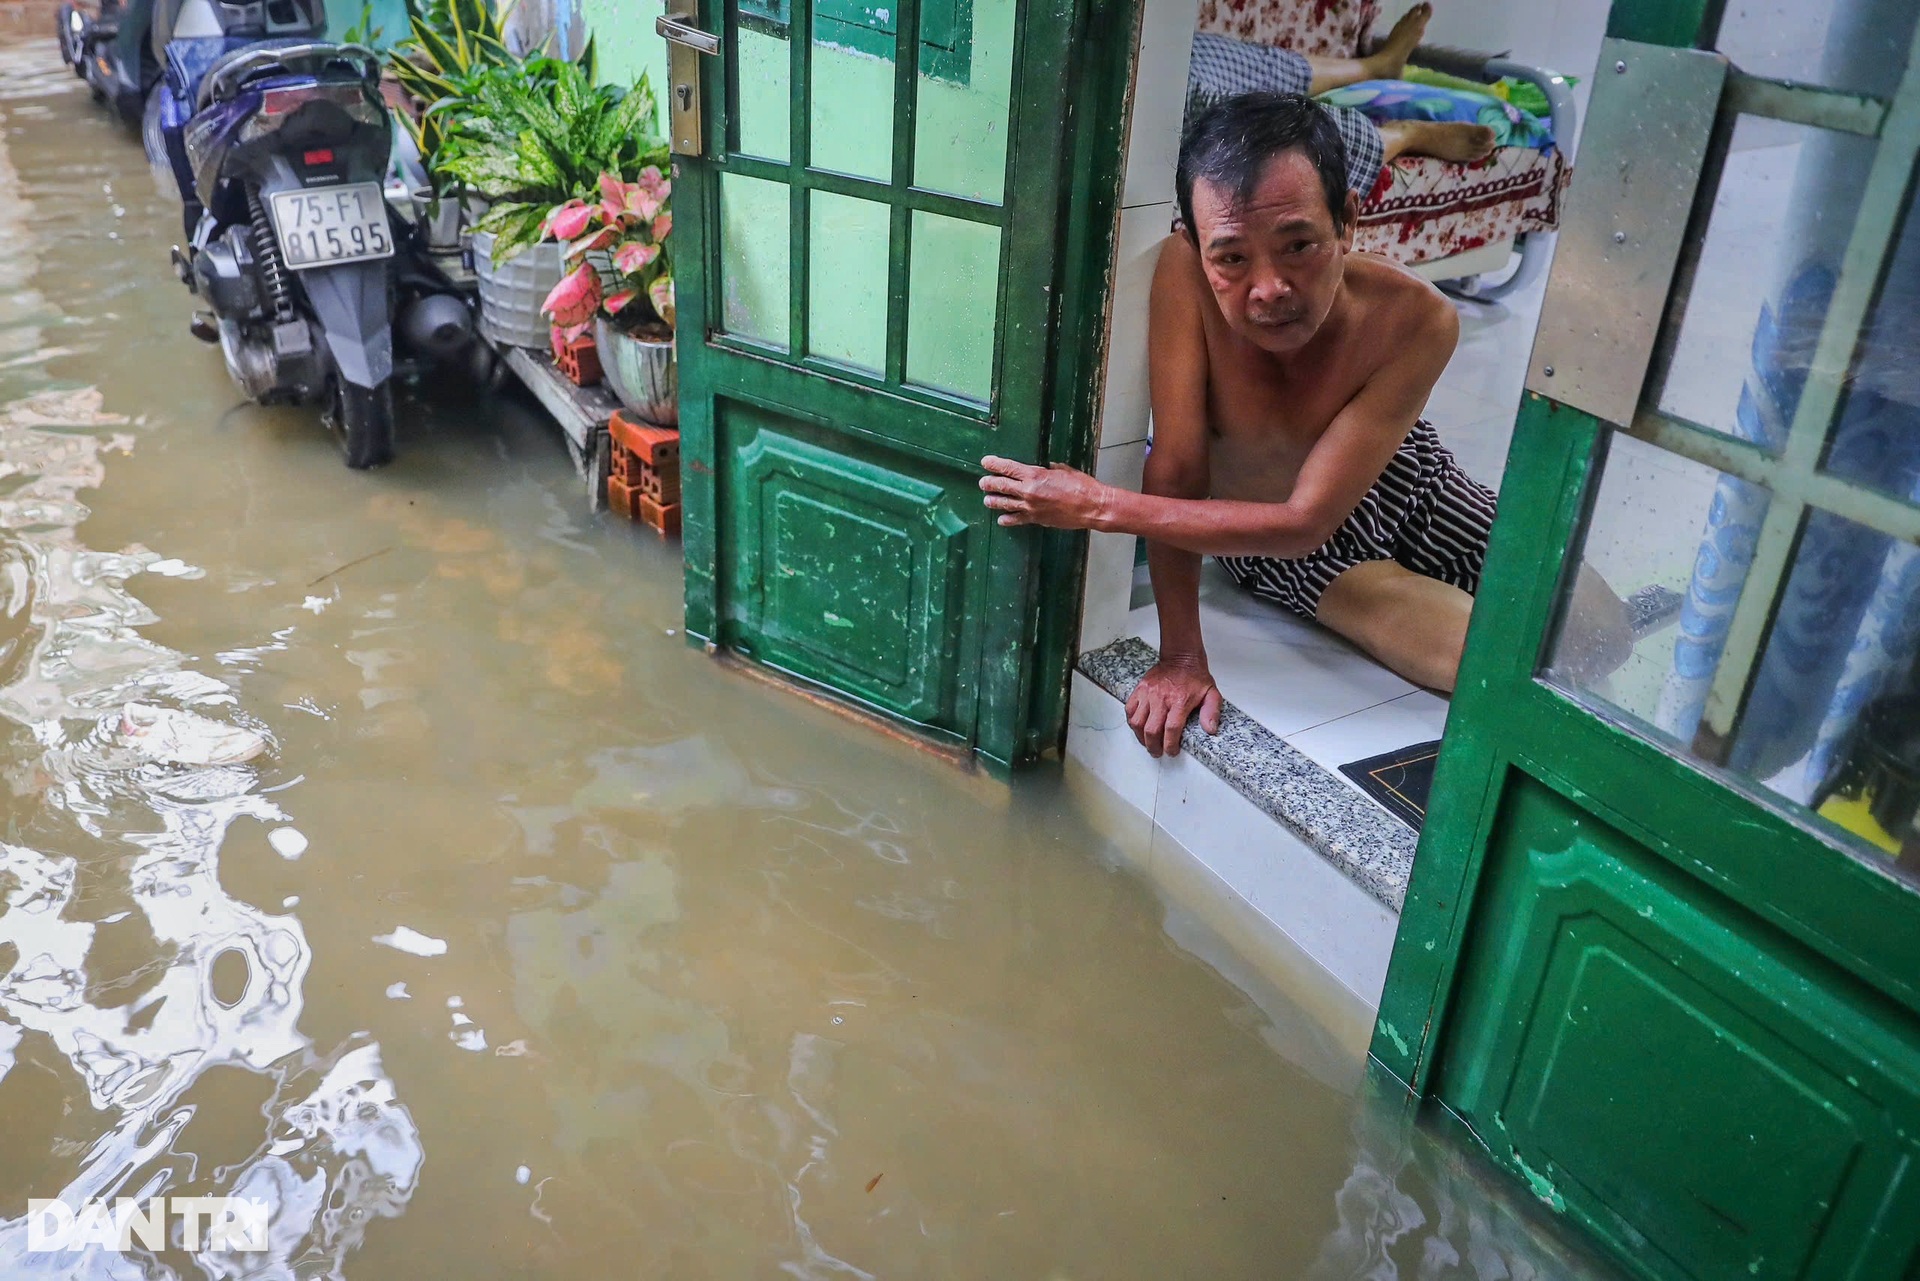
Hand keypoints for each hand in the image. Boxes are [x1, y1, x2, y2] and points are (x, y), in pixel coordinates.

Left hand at [979, 456, 1111, 529]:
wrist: (1091, 507)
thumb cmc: (1081, 486)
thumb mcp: (1064, 470)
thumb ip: (1050, 469)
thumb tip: (1045, 468)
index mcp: (1035, 475)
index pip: (1008, 468)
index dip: (994, 464)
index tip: (985, 462)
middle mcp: (1029, 491)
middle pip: (1002, 486)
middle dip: (989, 484)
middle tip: (983, 483)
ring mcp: (1031, 507)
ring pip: (1005, 504)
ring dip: (994, 501)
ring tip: (987, 500)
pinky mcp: (1036, 519)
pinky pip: (1017, 520)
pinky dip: (1008, 520)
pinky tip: (1002, 519)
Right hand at [1125, 657, 1221, 757]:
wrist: (1181, 657)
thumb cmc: (1195, 677)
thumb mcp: (1211, 694)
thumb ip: (1212, 712)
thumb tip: (1210, 729)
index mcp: (1180, 701)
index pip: (1171, 730)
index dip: (1170, 745)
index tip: (1172, 751)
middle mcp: (1161, 698)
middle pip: (1151, 730)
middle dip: (1153, 746)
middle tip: (1157, 752)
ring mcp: (1148, 693)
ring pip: (1137, 722)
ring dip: (1141, 737)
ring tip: (1147, 742)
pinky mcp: (1140, 689)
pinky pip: (1129, 709)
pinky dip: (1132, 721)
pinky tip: (1139, 726)